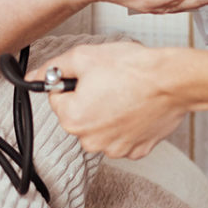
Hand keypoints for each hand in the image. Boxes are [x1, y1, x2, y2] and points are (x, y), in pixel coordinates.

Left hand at [30, 41, 186, 159]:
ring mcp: (115, 148)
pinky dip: (125, 123)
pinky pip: (121, 136)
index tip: (88, 76)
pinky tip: (135, 107)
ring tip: (124, 93)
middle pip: (77, 115)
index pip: (56, 98)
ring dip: (106, 112)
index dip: (71, 82)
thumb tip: (35, 74)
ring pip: (99, 126)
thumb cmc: (133, 69)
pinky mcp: (136, 150)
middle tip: (108, 81)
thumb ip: (54, 67)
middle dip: (87, 98)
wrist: (173, 81)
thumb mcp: (85, 57)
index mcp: (73, 119)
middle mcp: (91, 140)